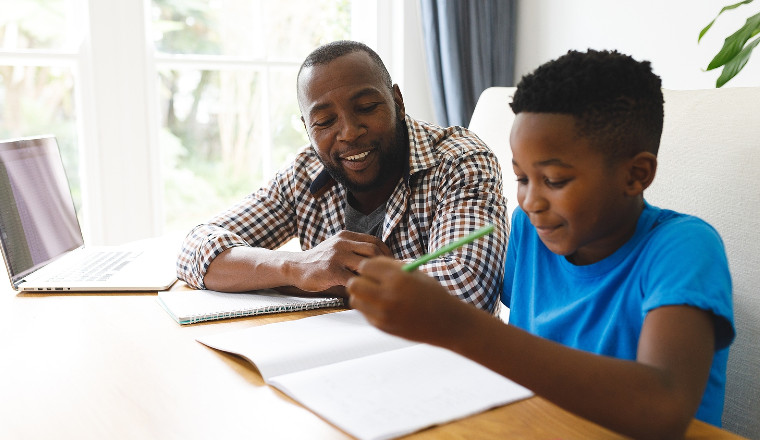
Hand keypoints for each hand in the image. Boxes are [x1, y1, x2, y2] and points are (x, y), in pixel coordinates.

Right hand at [290, 231, 390, 291]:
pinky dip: (362, 285)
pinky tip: (365, 292)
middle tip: (391, 277)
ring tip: (380, 285)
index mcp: (346, 236)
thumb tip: (381, 260)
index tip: (394, 265)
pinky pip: (353, 278)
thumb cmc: (321, 261)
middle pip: (373, 250)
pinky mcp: (331, 270)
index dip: (387, 253)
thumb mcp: (338, 248)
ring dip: (375, 275)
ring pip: (365, 263)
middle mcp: (342, 243)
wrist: (296, 267)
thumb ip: (355, 250)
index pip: (374, 241)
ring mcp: (337, 255)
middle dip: (386, 264)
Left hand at [346, 256, 468, 345]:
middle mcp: (387, 296)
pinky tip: (385, 307)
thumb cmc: (431, 293)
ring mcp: (383, 313)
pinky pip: (365, 313)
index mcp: (397, 278)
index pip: (366, 266)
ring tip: (376, 295)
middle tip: (370, 282)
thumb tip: (368, 265)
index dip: (370, 266)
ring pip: (355, 300)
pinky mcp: (382, 326)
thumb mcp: (414, 273)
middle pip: (354, 284)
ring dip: (362, 295)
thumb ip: (390, 267)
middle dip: (360, 280)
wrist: (445, 322)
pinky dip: (370, 308)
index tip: (376, 270)